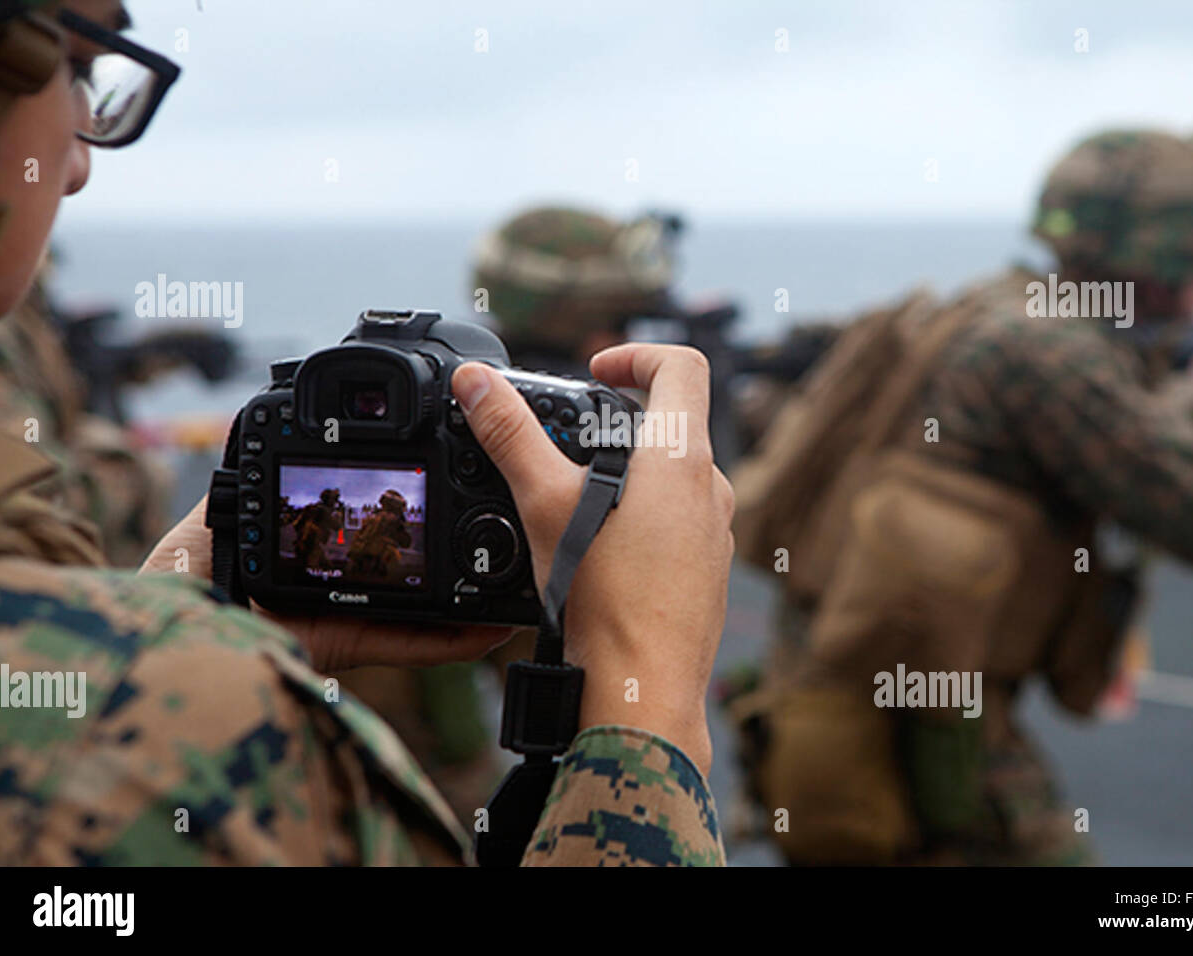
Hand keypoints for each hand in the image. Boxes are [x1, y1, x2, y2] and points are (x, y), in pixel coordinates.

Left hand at [139, 498, 512, 671]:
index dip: (409, 519)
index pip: (370, 535)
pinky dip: (455, 638)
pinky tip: (491, 624)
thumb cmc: (177, 582)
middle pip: (408, 570)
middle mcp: (333, 589)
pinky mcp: (348, 649)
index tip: (447, 487)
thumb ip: (251, 483)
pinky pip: (410, 644)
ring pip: (422, 610)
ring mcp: (345, 623)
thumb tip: (271, 437)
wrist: (166, 642)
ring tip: (513, 575)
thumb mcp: (216, 516)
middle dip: (455, 553)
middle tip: (499, 532)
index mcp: (306, 556)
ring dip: (470, 598)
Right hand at [451, 345, 733, 773]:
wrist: (639, 692)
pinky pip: (677, 523)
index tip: (596, 368)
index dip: (636, 352)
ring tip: (574, 501)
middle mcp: (713, 489)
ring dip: (628, 471)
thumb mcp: (542, 502)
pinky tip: (598, 551)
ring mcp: (716, 533)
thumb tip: (476, 381)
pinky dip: (640, 516)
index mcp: (683, 457)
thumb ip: (509, 434)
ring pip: (675, 476)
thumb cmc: (602, 600)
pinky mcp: (707, 571)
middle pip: (675, 420)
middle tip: (568, 439)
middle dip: (619, 418)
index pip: (682, 364)